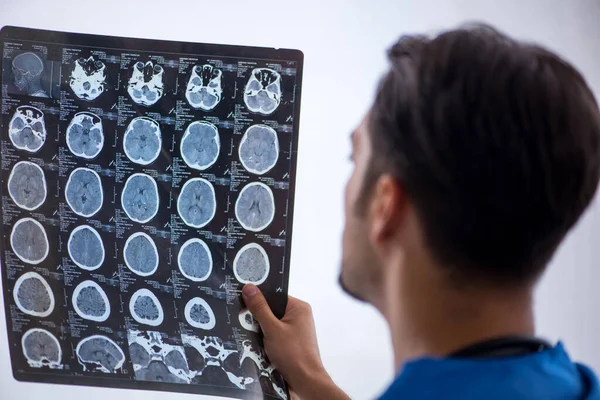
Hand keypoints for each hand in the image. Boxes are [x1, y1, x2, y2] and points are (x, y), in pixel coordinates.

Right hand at [242, 284, 348, 399]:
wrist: (305, 380)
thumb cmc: (293, 354)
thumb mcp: (272, 328)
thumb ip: (260, 308)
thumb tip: (249, 288)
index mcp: (299, 308)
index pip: (275, 295)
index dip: (259, 297)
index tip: (242, 297)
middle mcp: (299, 316)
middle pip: (272, 309)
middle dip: (258, 315)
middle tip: (242, 316)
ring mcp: (296, 330)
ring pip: (272, 323)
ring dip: (261, 328)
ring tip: (248, 331)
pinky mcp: (291, 342)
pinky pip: (274, 334)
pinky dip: (265, 338)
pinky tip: (256, 342)